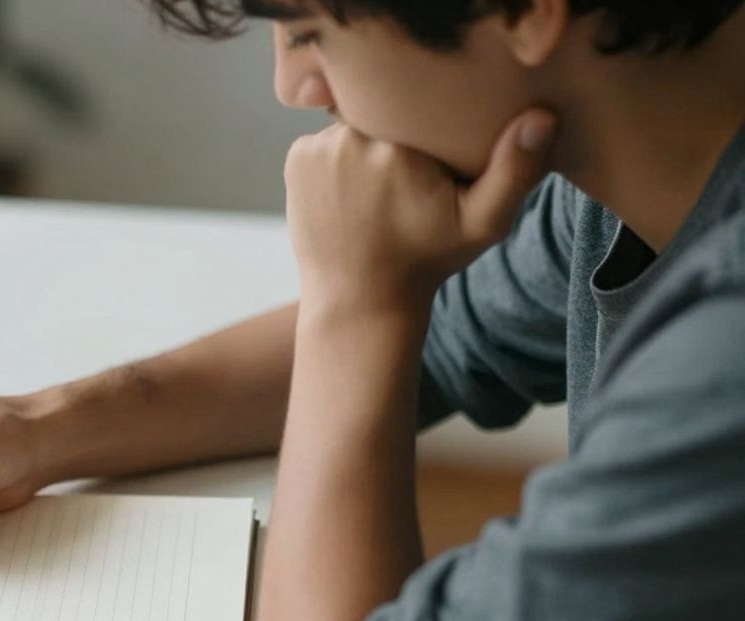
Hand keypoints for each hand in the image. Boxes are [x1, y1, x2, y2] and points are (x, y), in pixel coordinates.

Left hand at [283, 108, 556, 313]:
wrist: (358, 299)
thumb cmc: (425, 261)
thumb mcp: (483, 224)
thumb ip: (515, 171)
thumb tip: (541, 117)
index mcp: (400, 144)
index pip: (421, 104)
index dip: (433, 129)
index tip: (435, 168)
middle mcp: (352, 136)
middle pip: (386, 112)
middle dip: (399, 137)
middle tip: (407, 183)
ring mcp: (318, 147)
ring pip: (355, 124)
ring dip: (367, 146)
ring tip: (379, 190)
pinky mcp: (296, 159)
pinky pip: (325, 140)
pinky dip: (337, 159)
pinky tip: (352, 194)